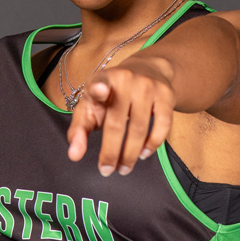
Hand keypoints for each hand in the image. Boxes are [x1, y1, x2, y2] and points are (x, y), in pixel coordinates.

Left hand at [66, 59, 174, 175]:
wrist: (148, 69)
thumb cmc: (112, 96)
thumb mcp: (91, 106)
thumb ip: (79, 130)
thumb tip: (74, 156)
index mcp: (102, 80)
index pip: (99, 84)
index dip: (99, 89)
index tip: (99, 91)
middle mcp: (126, 80)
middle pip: (117, 123)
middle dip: (110, 152)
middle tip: (106, 171)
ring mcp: (148, 86)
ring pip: (139, 129)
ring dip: (130, 154)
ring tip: (124, 168)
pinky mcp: (166, 95)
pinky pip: (162, 125)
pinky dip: (152, 144)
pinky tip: (143, 154)